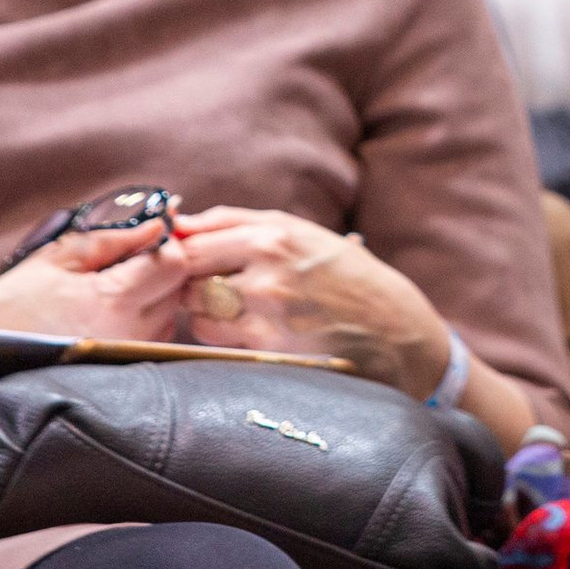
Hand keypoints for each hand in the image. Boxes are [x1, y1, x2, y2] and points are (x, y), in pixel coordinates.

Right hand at [0, 218, 194, 343]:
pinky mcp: (123, 369)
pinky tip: (113, 312)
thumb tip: (157, 222)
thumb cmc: (15, 303)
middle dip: (163, 268)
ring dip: (155, 296)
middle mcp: (130, 334)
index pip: (175, 265)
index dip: (165, 244)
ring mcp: (128, 356)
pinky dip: (145, 320)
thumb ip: (113, 239)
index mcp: (114, 301)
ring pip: (170, 315)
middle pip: (178, 290)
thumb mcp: (59, 258)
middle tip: (129, 260)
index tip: (146, 237)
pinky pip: (154, 338)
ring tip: (115, 288)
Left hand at [172, 206, 451, 399]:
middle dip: (187, 279)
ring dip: (201, 308)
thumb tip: (179, 224)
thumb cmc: (345, 276)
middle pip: (189, 271)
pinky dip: (219, 334)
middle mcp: (268, 266)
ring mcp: (267, 309)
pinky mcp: (269, 345)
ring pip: (197, 307)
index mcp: (275, 232)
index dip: (177, 249)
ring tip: (231, 308)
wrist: (393, 328)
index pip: (195, 237)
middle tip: (201, 285)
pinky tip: (244, 329)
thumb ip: (238, 223)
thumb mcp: (302, 232)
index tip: (176, 257)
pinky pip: (215, 338)